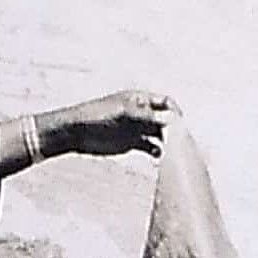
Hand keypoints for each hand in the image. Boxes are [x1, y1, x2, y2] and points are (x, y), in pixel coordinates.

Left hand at [43, 90, 173, 158]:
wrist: (76, 132)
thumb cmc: (97, 116)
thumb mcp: (124, 114)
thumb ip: (147, 117)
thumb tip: (171, 120)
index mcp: (139, 99)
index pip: (165, 102)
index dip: (175, 113)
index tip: (180, 127)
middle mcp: (141, 113)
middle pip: (165, 120)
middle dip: (174, 130)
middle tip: (179, 144)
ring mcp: (137, 128)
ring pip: (159, 134)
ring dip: (167, 142)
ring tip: (171, 153)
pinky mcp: (131, 142)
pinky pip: (150, 146)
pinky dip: (157, 152)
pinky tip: (158, 157)